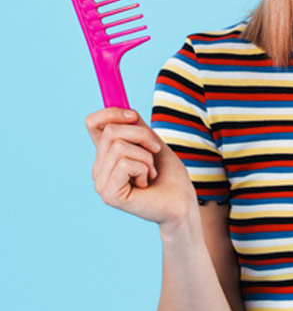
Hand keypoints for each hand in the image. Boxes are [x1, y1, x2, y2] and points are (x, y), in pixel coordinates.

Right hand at [85, 108, 196, 226]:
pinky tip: (146, 183)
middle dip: (142, 135)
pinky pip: (125, 163)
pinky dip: (144, 168)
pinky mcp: (109, 194)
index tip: (133, 117)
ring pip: (119, 146)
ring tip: (151, 172)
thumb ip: (135, 127)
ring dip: (146, 156)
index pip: (92, 123)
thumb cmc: (169, 176)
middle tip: (155, 152)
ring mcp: (101, 183)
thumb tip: (124, 108)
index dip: (111, 112)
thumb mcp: (152, 143)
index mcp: (106, 155)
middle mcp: (99, 168)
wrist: (182, 202)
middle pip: (110, 131)